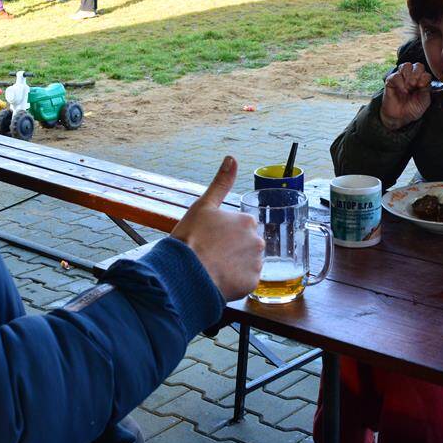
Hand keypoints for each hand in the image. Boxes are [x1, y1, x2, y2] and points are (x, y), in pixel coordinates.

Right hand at [170, 156, 262, 301]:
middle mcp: (257, 241)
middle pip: (245, 246)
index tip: (209, 240)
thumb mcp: (204, 205)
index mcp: (247, 221)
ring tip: (212, 268)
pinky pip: (244, 282)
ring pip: (246, 265)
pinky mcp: (251, 284)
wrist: (185, 272)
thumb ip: (221, 182)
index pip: (239, 228)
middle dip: (231, 251)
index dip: (223, 235)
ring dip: (233, 266)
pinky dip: (233, 282)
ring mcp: (256, 264)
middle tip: (210, 255)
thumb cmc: (191, 238)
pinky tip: (217, 279)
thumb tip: (231, 158)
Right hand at [379, 62, 431, 130]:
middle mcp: (412, 77)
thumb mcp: (424, 102)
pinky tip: (402, 90)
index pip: (425, 72)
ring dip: (409, 75)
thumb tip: (426, 81)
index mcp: (422, 81)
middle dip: (417, 74)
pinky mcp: (391, 81)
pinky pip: (395, 75)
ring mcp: (401, 78)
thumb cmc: (412, 109)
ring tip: (408, 87)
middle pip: (417, 66)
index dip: (424, 77)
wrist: (400, 117)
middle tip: (414, 85)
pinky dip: (400, 82)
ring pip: (406, 66)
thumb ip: (426, 90)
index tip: (421, 86)